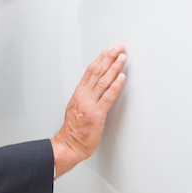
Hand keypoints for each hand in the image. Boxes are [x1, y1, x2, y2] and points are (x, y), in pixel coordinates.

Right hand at [51, 44, 126, 178]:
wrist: (68, 146)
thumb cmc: (73, 130)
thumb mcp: (76, 107)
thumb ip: (85, 96)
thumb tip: (95, 86)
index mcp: (79, 93)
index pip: (91, 70)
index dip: (101, 58)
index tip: (109, 49)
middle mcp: (84, 95)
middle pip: (97, 71)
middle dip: (109, 57)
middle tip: (119, 47)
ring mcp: (90, 104)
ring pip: (103, 81)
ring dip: (114, 67)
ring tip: (122, 57)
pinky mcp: (97, 114)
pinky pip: (108, 97)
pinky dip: (115, 86)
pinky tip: (122, 77)